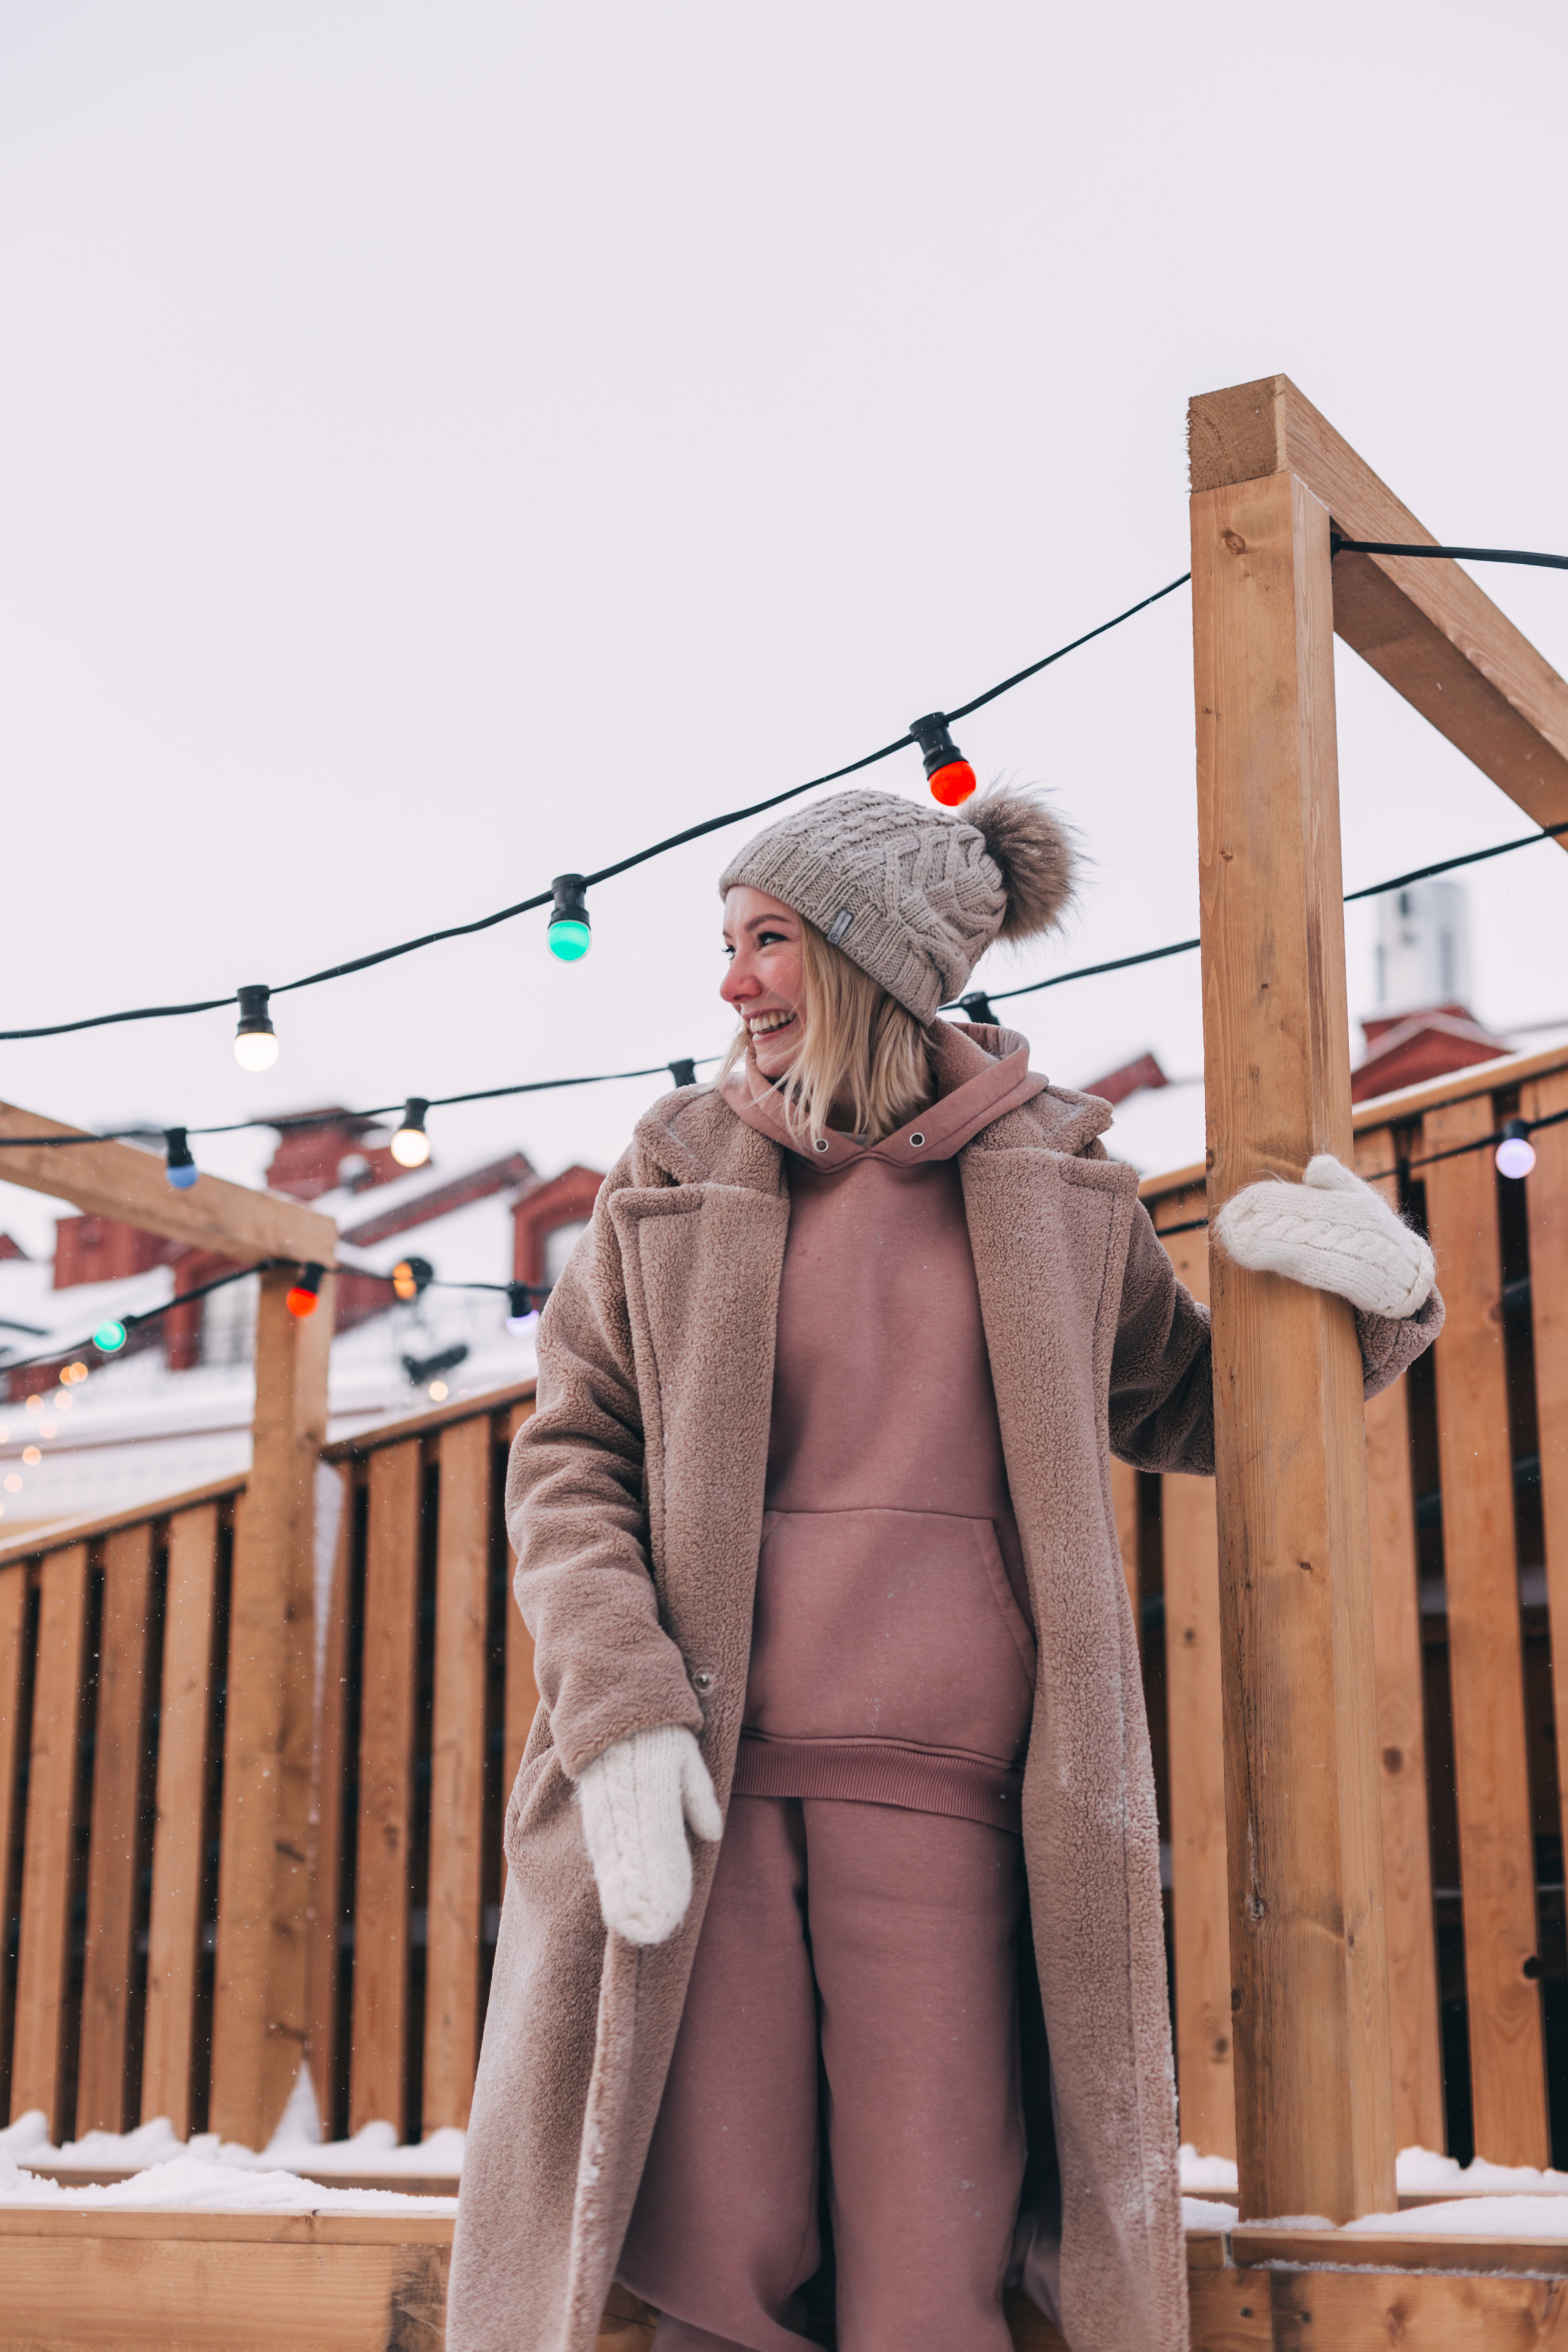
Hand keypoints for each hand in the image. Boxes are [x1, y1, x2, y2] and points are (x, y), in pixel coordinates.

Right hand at [575, 1724, 723, 1945]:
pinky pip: (601, 1851)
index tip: (672, 1914)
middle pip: (635, 1863)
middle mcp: (627, 1807)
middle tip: (652, 1933)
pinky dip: (608, 1877)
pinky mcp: (593, 1812)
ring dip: (623, 1897)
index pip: (663, 1847)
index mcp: (655, 1792)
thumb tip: (712, 1835)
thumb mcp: (687, 1759)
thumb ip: (699, 1797)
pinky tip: (613, 1898)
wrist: (614, 1711)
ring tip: (629, 1927)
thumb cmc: (660, 1736)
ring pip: (614, 1862)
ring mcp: (606, 1811)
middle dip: (645, 1901)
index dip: (667, 1883)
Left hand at [1213, 1154, 1434, 1319]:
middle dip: (1260, 1222)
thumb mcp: (1361, 1198)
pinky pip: (1306, 1270)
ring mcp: (1342, 1254)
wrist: (1401, 1271)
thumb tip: (1313, 1165)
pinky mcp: (1342, 1278)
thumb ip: (1336, 1180)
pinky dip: (1280, 1264)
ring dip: (1262, 1245)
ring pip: (1296, 1248)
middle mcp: (1343, 1229)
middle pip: (1294, 1223)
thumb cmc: (1376, 1228)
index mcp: (1345, 1205)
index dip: (1269, 1199)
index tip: (1243, 1198)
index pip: (1301, 1199)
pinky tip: (1255, 1259)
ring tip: (1234, 1240)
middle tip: (1228, 1221)